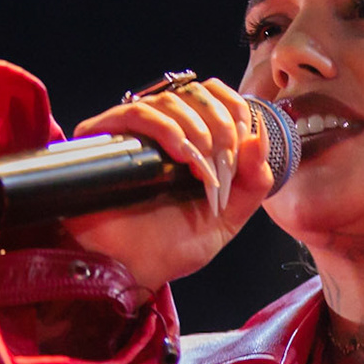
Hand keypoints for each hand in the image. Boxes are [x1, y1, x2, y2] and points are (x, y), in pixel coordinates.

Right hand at [62, 78, 276, 291]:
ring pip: (169, 99)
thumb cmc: (172, 246)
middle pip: (196, 92)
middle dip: (220, 124)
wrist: (133, 271)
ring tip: (199, 166)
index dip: (235, 111)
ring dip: (196, 129)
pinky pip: (136, 112)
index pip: (216, 95)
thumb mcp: (228, 217)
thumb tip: (260, 135)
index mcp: (192, 141)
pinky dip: (165, 127)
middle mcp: (161, 131)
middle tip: (222, 161)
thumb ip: (253, 181)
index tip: (242, 144)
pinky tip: (179, 153)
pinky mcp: (103, 137)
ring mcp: (131, 133)